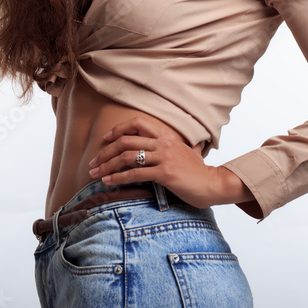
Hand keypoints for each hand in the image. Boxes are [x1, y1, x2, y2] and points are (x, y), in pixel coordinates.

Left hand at [87, 115, 254, 209]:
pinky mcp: (164, 173)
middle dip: (105, 152)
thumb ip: (179, 147)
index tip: (106, 139)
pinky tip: (108, 182)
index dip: (118, 129)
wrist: (214, 184)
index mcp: (167, 136)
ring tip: (95, 174)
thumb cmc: (200, 172)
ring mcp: (164, 157)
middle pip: (125, 141)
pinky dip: (118, 178)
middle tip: (93, 163)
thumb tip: (185, 145)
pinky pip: (135, 174)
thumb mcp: (188, 153)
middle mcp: (164, 143)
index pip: (137, 123)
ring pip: (126, 157)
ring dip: (106, 166)